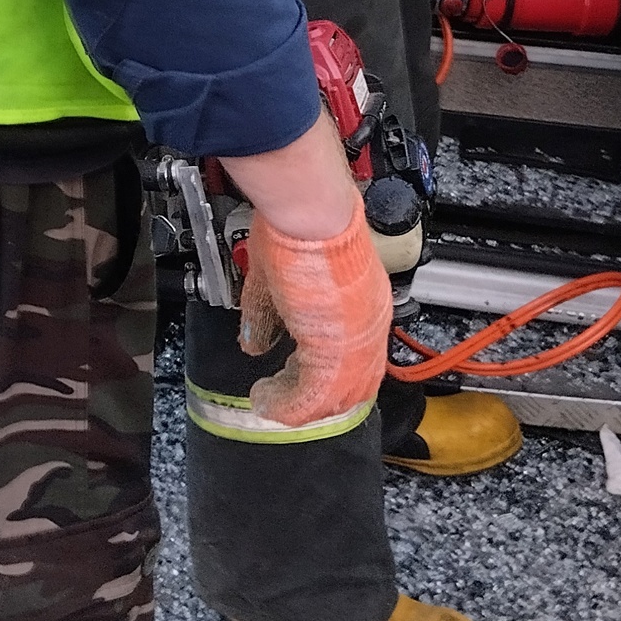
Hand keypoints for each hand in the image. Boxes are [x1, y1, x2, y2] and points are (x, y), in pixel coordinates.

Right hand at [220, 114, 390, 430]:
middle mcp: (367, 328)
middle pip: (352, 385)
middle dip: (317, 400)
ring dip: (299, 406)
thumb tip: (253, 343)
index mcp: (363, 306)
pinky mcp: (334, 352)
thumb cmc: (299, 226)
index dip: (329, 376)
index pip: (354, 357)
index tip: (302, 384)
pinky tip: (265, 399)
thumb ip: (267, 316)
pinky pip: (313, 397)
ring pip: (334, 396)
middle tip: (286, 404)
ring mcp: (355, 342)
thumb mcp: (277, 279)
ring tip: (268, 401)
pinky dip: (288, 405)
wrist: (309, 214)